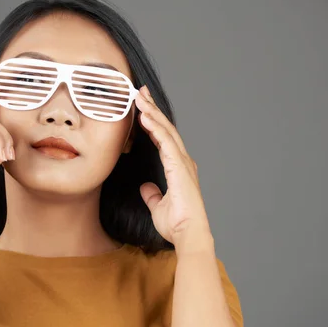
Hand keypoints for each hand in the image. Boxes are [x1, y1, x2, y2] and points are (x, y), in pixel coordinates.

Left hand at [135, 86, 212, 248]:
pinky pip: (165, 141)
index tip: (143, 107)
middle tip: (141, 92)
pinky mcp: (179, 166)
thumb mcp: (157, 206)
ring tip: (139, 97)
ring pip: (166, 130)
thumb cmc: (178, 223)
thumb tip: (145, 187)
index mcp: (178, 168)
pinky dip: (155, 127)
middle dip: (153, 109)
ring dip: (152, 112)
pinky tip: (145, 115)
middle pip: (166, 128)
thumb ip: (152, 194)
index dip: (153, 121)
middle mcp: (182, 161)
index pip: (164, 138)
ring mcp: (182, 162)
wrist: (188, 234)